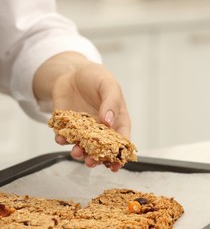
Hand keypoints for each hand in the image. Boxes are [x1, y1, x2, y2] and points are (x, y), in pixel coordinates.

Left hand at [33, 52, 130, 171]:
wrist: (72, 71)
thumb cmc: (96, 77)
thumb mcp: (108, 85)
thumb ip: (111, 102)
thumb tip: (109, 121)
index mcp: (116, 119)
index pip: (121, 140)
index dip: (119, 154)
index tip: (116, 165)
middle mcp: (101, 127)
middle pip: (101, 148)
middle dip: (97, 158)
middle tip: (91, 162)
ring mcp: (84, 128)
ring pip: (83, 146)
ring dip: (79, 152)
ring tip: (76, 152)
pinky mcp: (67, 125)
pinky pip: (65, 136)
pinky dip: (62, 140)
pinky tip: (61, 139)